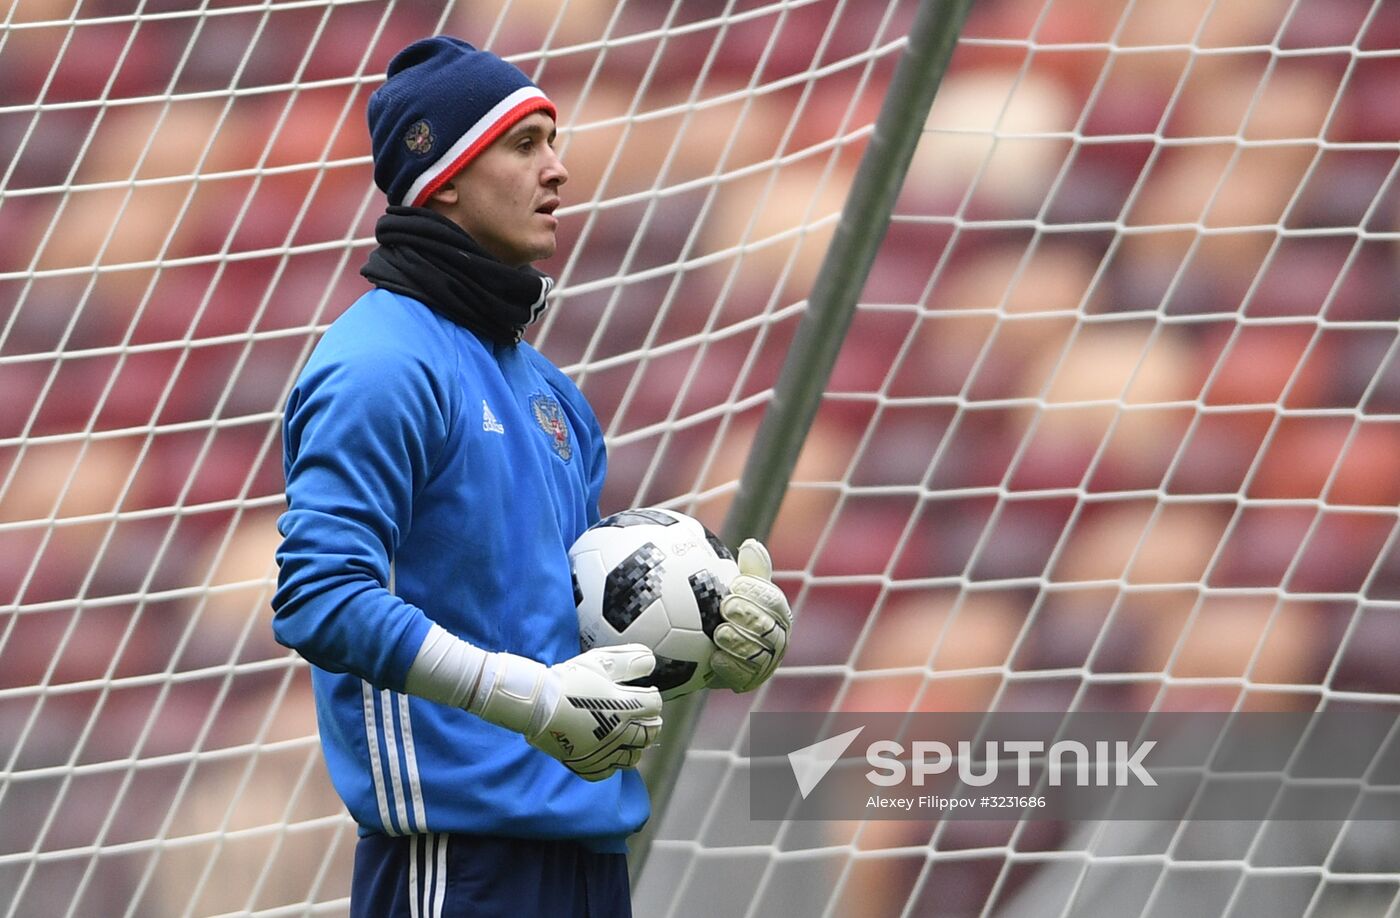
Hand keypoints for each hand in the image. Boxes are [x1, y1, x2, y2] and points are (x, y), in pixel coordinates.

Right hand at [475, 644, 662, 780]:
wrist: (536, 703)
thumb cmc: (567, 680)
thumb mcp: (598, 663)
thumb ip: (627, 661)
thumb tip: (651, 660)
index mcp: (624, 707)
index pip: (654, 705)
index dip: (653, 698)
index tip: (649, 695)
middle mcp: (618, 733)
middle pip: (649, 733)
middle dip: (650, 723)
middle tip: (647, 718)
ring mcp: (603, 752)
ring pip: (633, 756)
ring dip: (636, 746)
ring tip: (631, 737)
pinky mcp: (587, 764)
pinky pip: (609, 771)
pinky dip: (613, 763)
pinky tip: (611, 753)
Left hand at [709, 539, 791, 692]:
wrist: (698, 647)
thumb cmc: (719, 610)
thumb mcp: (732, 589)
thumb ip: (748, 571)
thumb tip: (751, 545)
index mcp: (775, 611)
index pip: (772, 600)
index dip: (756, 592)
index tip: (735, 585)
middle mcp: (777, 637)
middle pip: (770, 628)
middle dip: (750, 616)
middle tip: (725, 606)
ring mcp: (766, 662)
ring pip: (760, 654)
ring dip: (740, 642)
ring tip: (719, 633)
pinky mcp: (749, 681)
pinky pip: (745, 677)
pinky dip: (731, 668)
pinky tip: (714, 659)